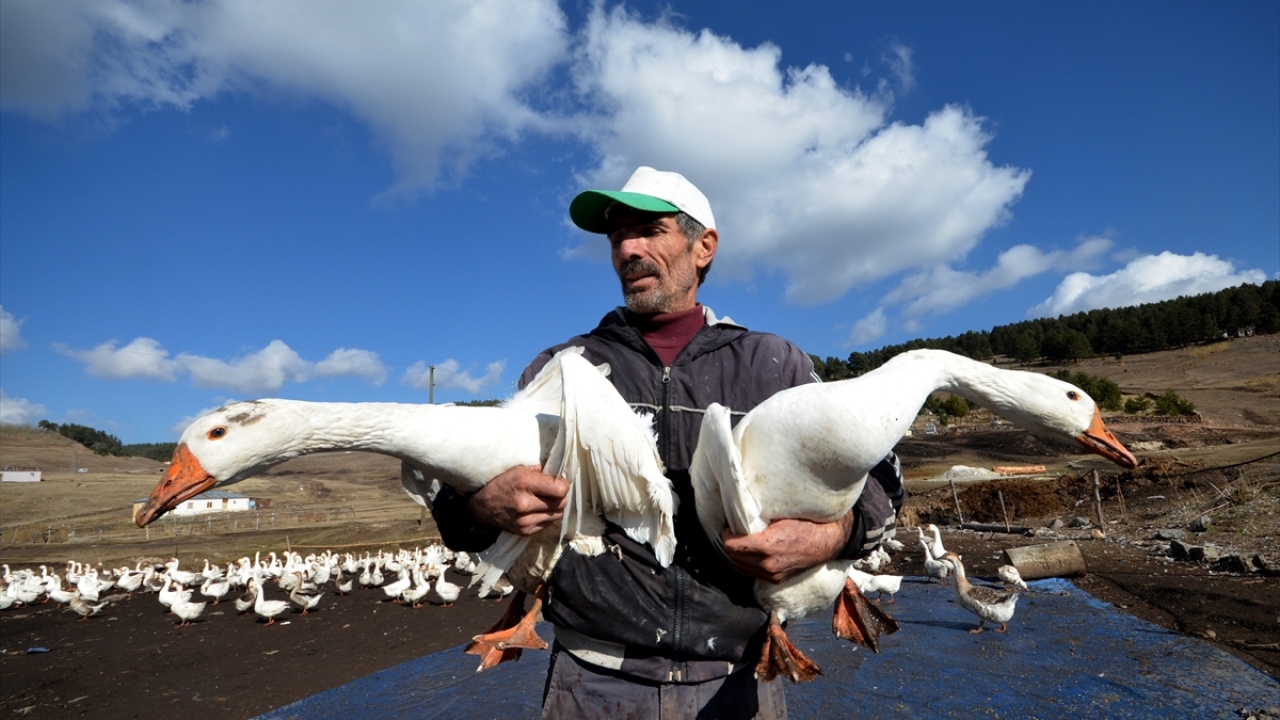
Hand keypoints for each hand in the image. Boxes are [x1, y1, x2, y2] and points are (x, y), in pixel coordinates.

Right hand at [467, 465, 568, 536]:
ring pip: (557, 516)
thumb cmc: (502, 482)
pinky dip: (546, 517)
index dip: (563, 485)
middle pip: (561, 503)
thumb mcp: (519, 468)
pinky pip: (547, 525)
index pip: (560, 489)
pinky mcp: (524, 531)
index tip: (559, 482)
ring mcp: (524, 520)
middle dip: (559, 497)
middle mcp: (525, 503)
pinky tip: (537, 510)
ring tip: (544, 501)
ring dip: (554, 508)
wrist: (481, 505)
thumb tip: (560, 472)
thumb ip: (541, 470)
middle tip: (552, 492)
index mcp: (525, 483)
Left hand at [721, 511, 853, 583]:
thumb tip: (739, 517)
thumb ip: (757, 520)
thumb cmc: (805, 523)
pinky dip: (750, 562)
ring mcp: (772, 575)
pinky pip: (753, 572)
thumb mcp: (779, 517)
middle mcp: (767, 564)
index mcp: (766, 546)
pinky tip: (754, 552)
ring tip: (744, 542)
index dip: (726, 535)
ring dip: (739, 555)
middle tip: (734, 532)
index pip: (730, 546)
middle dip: (730, 544)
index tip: (730, 526)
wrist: (827, 541)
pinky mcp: (776, 580)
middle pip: (733, 557)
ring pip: (742, 566)